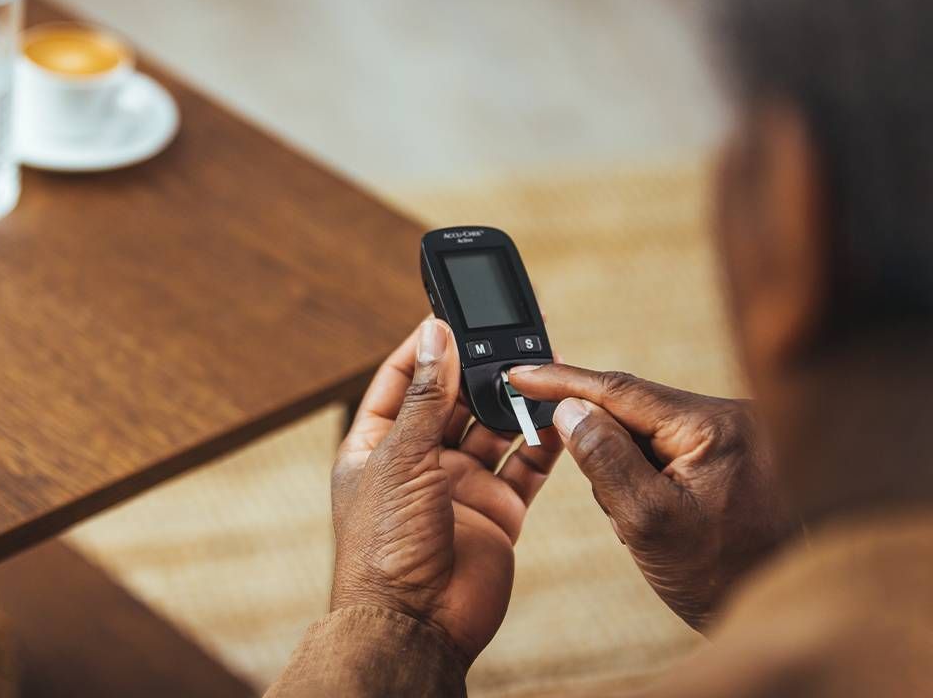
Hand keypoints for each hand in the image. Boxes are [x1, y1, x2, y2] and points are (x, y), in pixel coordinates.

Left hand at [330, 319, 563, 661]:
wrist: (417, 624)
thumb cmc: (384, 547)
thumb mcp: (400, 458)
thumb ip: (424, 397)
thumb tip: (433, 334)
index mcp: (376, 446)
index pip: (400, 381)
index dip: (423, 347)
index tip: (450, 312)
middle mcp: (418, 463)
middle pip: (452, 400)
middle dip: (478, 369)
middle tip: (509, 335)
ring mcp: (459, 487)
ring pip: (493, 429)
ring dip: (514, 401)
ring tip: (541, 368)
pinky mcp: (497, 511)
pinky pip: (525, 465)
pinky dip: (544, 441)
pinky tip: (561, 413)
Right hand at [507, 364, 793, 630]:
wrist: (780, 612)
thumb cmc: (721, 576)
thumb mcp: (647, 521)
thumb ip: (604, 459)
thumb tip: (570, 408)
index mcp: (715, 425)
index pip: (621, 390)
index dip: (563, 382)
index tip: (520, 374)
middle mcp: (733, 417)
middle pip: (633, 412)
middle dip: (607, 455)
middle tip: (620, 511)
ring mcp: (736, 435)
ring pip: (647, 434)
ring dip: (629, 475)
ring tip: (651, 529)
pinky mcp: (733, 453)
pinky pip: (668, 451)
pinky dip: (648, 482)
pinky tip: (666, 521)